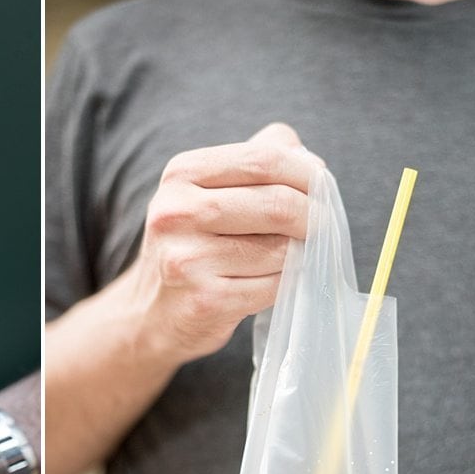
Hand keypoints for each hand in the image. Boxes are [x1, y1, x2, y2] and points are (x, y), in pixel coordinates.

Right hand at [127, 122, 323, 364]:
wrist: (151, 312)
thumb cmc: (193, 246)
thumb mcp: (207, 191)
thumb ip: (257, 162)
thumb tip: (311, 161)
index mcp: (181, 174)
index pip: (264, 161)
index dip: (307, 175)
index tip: (322, 190)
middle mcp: (176, 213)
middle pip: (277, 204)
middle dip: (314, 216)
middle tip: (323, 227)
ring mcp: (187, 259)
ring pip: (280, 249)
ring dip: (299, 255)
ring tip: (289, 257)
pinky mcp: (204, 300)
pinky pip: (273, 287)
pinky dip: (285, 284)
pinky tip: (270, 282)